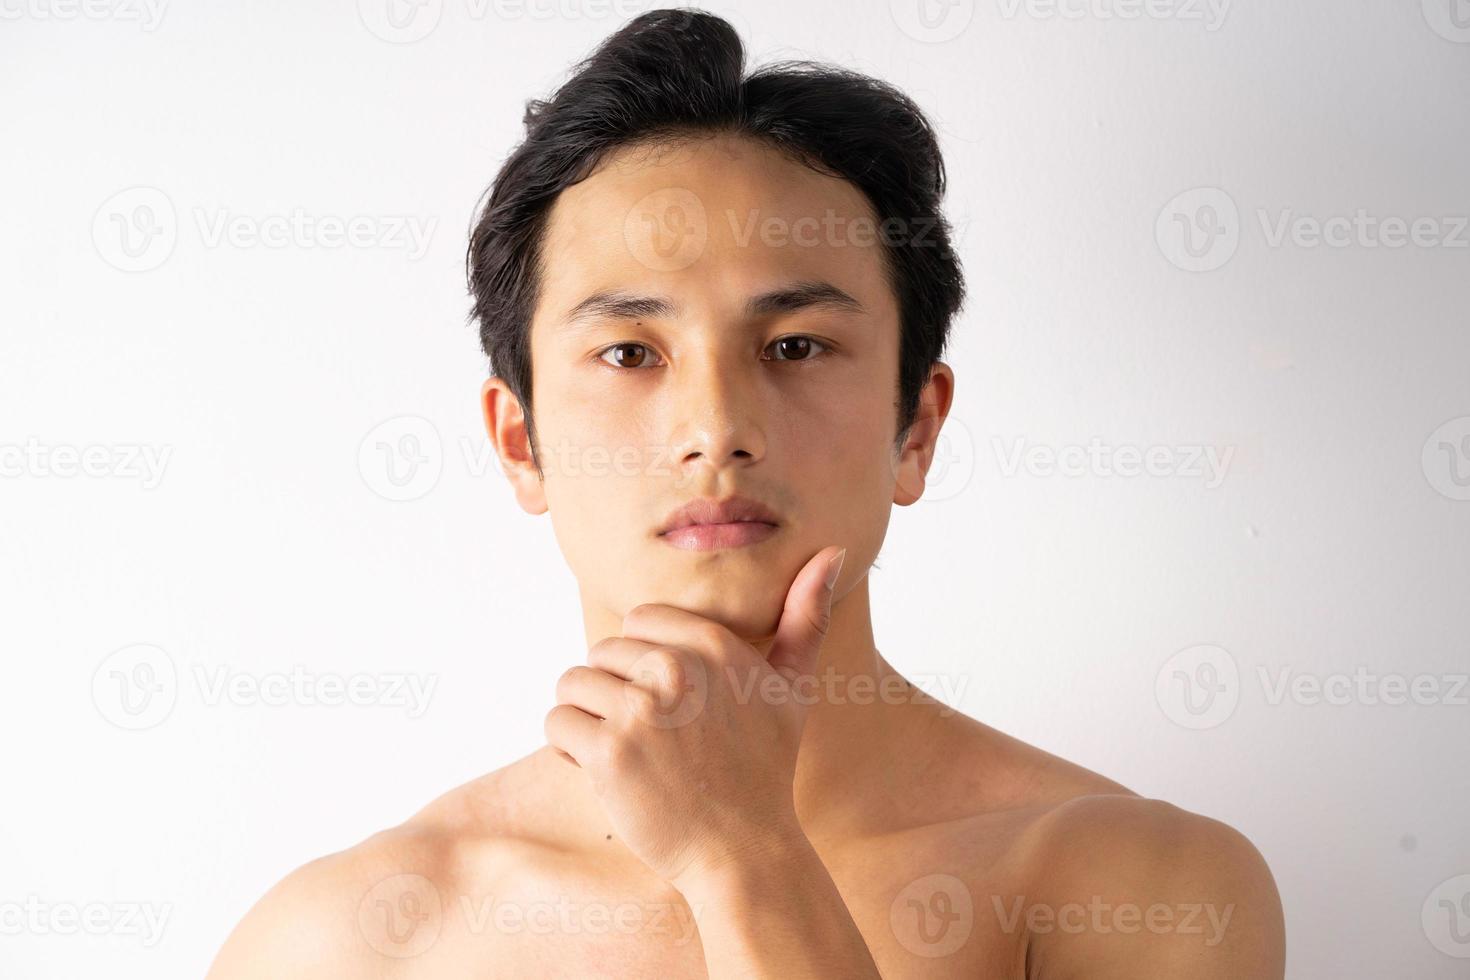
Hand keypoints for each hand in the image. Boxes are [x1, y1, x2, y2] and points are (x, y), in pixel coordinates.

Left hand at [544, 545, 846, 888]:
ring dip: (586, 718)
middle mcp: (677, 668)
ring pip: (571, 683)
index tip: (668, 701)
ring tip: (624, 751)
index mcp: (714, 644)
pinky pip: (558, 722)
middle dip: (613, 691)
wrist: (744, 851)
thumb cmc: (764, 768)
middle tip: (650, 737)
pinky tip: (605, 771)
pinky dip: (568, 749)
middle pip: (601, 651)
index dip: (642, 661)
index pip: (637, 620)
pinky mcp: (609, 751)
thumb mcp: (793, 687)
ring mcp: (642, 709)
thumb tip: (832, 549)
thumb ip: (806, 617)